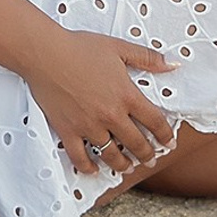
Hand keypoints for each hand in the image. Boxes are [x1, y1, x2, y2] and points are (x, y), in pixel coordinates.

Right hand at [23, 28, 178, 183]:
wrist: (45, 53)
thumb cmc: (79, 47)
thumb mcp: (118, 47)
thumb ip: (147, 57)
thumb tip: (171, 63)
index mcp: (126, 95)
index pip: (155, 122)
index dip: (165, 136)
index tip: (168, 143)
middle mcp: (111, 115)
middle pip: (136, 143)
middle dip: (146, 155)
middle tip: (150, 160)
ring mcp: (89, 126)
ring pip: (111, 154)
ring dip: (122, 165)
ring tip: (127, 168)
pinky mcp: (68, 130)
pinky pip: (80, 157)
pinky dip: (88, 166)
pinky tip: (94, 168)